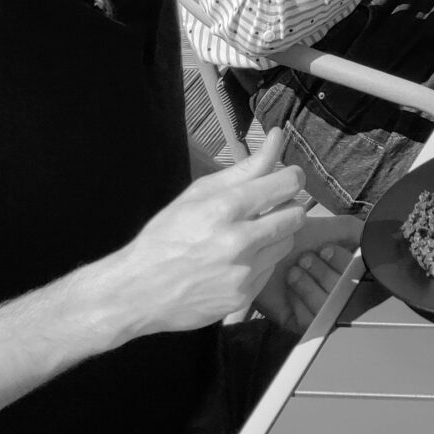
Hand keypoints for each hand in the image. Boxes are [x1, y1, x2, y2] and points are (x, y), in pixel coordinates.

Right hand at [111, 135, 308, 337]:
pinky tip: (236, 261)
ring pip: (287, 242)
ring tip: (248, 235)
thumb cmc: (166, 236)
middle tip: (265, 209)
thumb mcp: (198, 193)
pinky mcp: (243, 297)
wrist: (137, 291)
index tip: (284, 179)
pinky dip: (261, 261)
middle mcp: (239, 241)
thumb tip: (277, 136)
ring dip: (275, 235)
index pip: (287, 184)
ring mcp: (243, 273)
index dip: (291, 177)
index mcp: (225, 208)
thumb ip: (245, 167)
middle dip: (286, 207)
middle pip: (296, 214)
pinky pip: (271, 269)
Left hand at [255, 216, 361, 336]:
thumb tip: (377, 239)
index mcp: (350, 271)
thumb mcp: (331, 227)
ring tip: (294, 271)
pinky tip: (289, 290)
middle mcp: (340, 292)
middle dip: (324, 273)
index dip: (346, 265)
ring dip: (310, 286)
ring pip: (329, 308)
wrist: (261, 248)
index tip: (327, 249)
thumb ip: (358, 231)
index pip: (365, 279)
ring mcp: (322, 310)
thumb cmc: (294, 237)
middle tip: (305, 258)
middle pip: (347, 294)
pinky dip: (300, 303)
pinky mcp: (302, 324)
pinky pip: (311, 322)